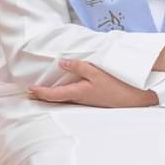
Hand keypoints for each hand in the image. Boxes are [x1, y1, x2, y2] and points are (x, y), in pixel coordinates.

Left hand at [30, 60, 157, 107]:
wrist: (134, 99)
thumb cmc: (117, 86)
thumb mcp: (97, 72)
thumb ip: (79, 67)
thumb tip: (62, 63)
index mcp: (78, 92)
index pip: (53, 94)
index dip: (40, 92)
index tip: (29, 89)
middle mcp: (80, 99)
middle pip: (56, 99)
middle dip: (43, 97)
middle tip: (30, 94)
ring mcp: (86, 101)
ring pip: (64, 99)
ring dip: (52, 96)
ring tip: (43, 93)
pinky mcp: (93, 100)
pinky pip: (73, 99)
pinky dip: (64, 96)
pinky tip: (66, 92)